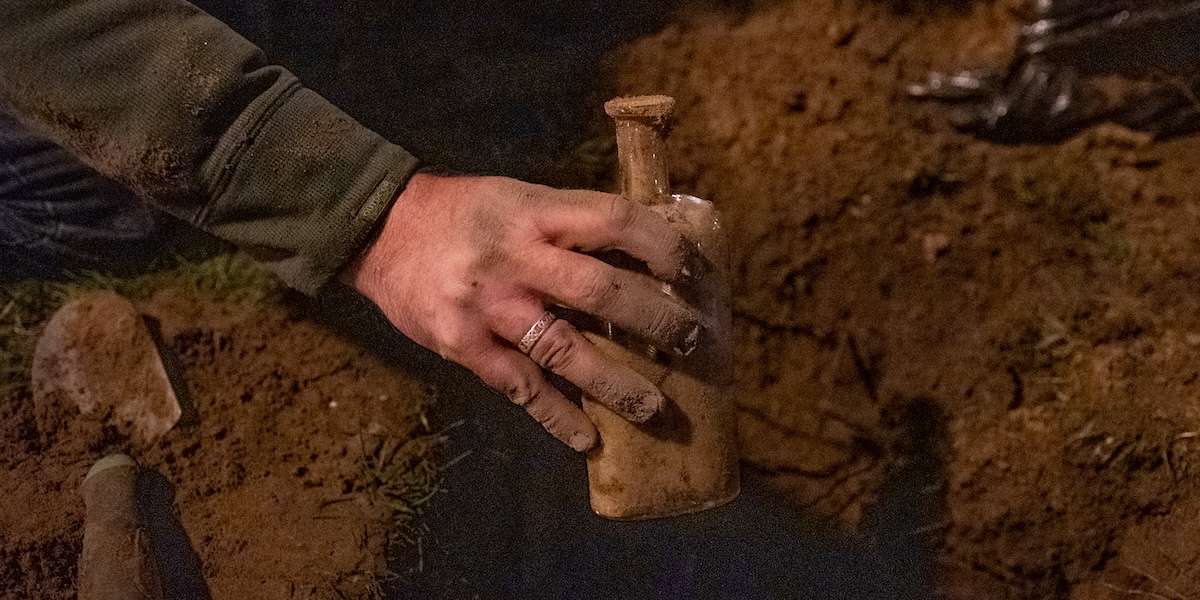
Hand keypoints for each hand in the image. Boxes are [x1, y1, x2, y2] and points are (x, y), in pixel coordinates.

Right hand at [342, 173, 700, 450]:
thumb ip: (568, 222)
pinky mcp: (463, 346)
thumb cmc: (461, 211)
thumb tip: (641, 249)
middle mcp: (516, 258)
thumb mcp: (517, 196)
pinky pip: (519, 387)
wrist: (378, 230)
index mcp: (535, 212)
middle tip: (691, 340)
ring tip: (654, 407)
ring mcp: (489, 307)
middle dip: (654, 318)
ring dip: (615, 382)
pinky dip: (556, 416)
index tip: (693, 269)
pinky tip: (587, 438)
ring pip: (564, 350)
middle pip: (600, 290)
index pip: (614, 220)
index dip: (662, 244)